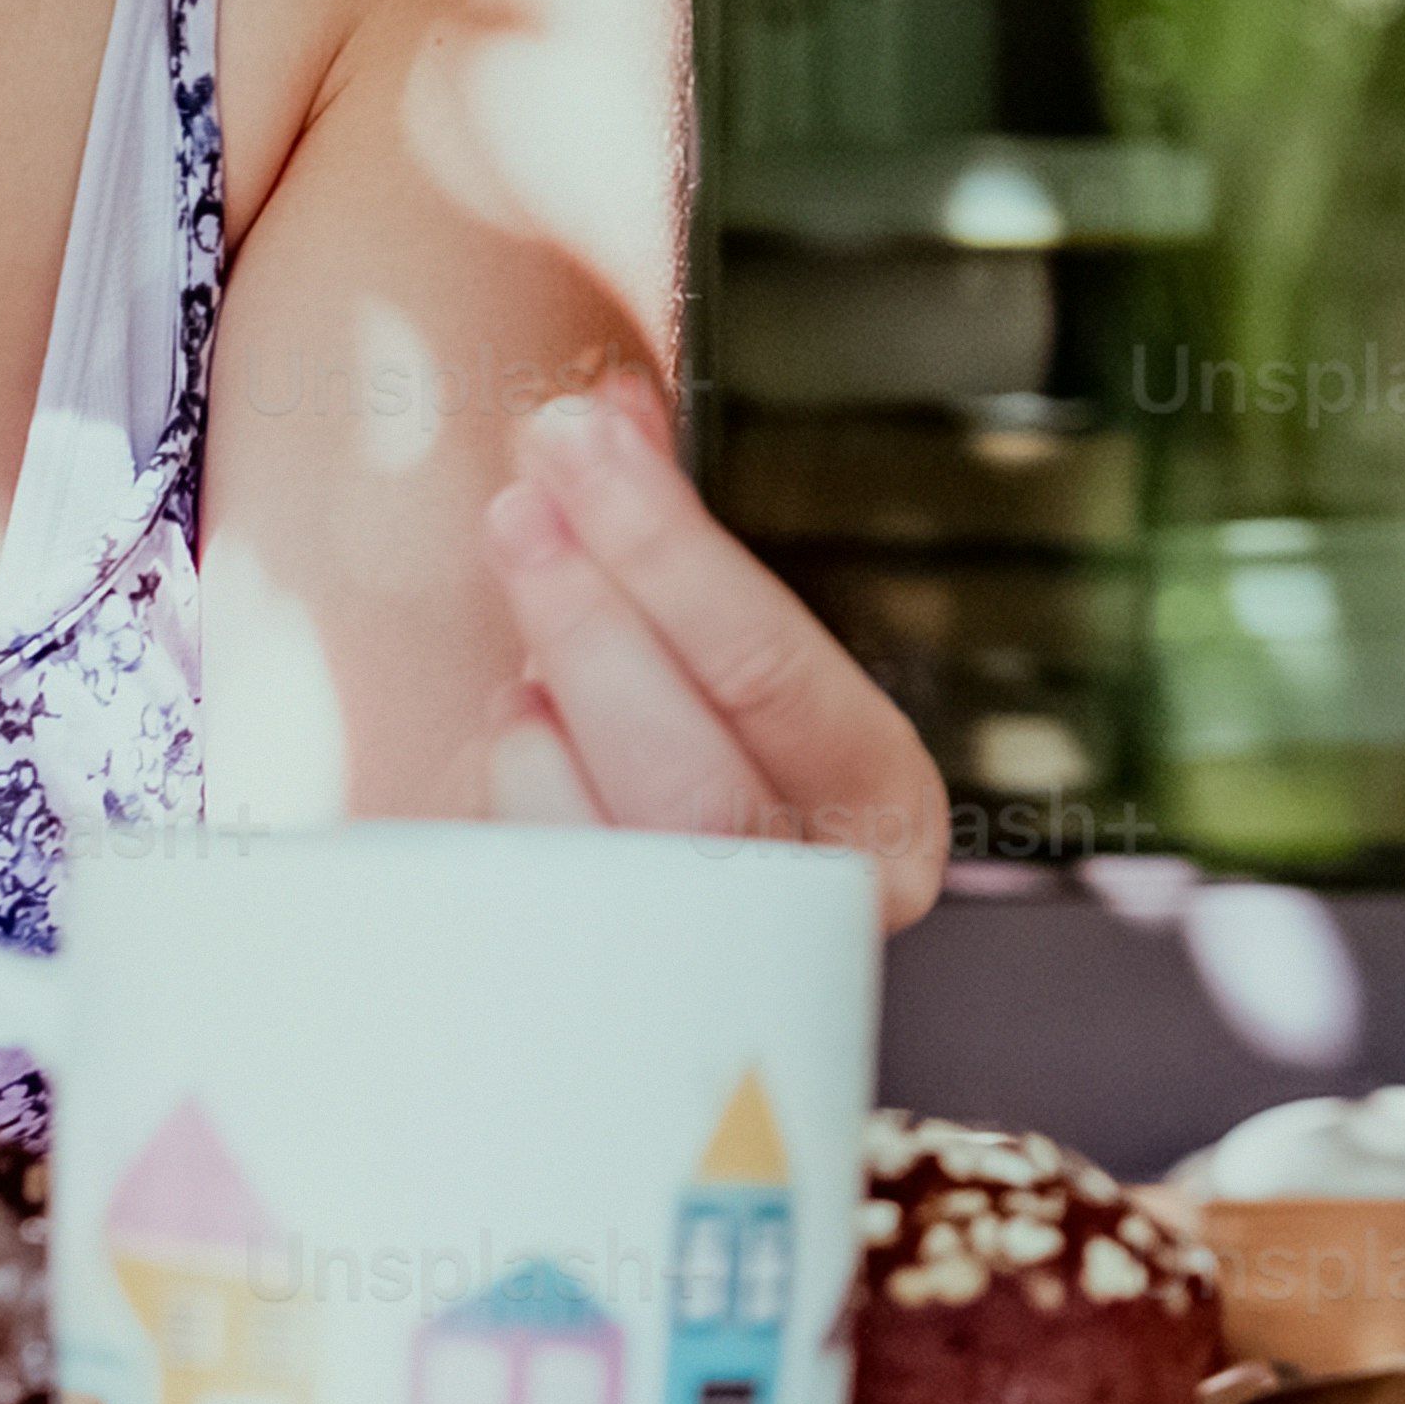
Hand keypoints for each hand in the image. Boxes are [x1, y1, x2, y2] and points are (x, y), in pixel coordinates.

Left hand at [473, 388, 955, 921]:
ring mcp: (722, 965)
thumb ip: (678, 529)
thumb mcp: (712, 631)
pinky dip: (519, 796)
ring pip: (625, 858)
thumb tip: (611, 407)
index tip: (586, 443)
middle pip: (699, 782)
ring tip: (522, 623)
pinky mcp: (620, 996)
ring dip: (547, 715)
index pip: (777, 675)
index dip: (672, 552)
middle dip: (593, 625)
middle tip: (520, 507)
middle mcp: (822, 902)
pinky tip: (520, 728)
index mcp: (885, 803)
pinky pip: (547, 906)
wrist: (656, 903)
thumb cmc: (707, 732)